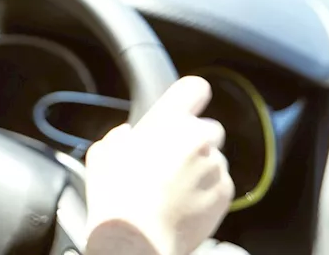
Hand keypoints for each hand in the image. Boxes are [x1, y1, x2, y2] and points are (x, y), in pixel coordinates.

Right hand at [84, 76, 233, 254]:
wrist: (137, 239)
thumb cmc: (115, 196)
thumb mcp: (102, 154)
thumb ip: (120, 136)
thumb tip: (129, 136)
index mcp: (168, 121)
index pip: (194, 88)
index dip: (191, 97)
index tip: (188, 106)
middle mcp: (196, 137)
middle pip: (208, 128)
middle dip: (194, 141)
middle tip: (172, 161)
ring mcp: (214, 166)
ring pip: (214, 158)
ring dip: (200, 168)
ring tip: (174, 190)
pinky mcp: (225, 192)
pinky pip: (220, 183)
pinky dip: (207, 191)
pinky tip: (184, 204)